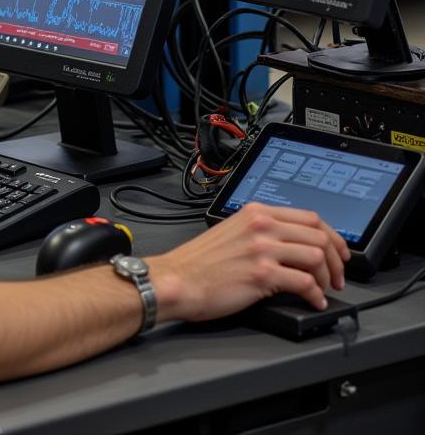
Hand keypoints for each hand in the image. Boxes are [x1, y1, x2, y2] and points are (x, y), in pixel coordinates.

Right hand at [148, 202, 349, 322]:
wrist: (177, 280)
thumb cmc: (198, 262)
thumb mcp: (232, 231)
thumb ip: (261, 231)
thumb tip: (292, 245)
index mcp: (255, 212)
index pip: (309, 216)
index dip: (332, 236)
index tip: (337, 251)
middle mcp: (261, 225)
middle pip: (319, 235)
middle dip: (336, 260)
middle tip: (337, 277)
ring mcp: (262, 249)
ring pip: (316, 257)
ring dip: (327, 278)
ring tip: (322, 290)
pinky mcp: (262, 274)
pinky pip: (305, 283)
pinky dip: (315, 295)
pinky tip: (313, 301)